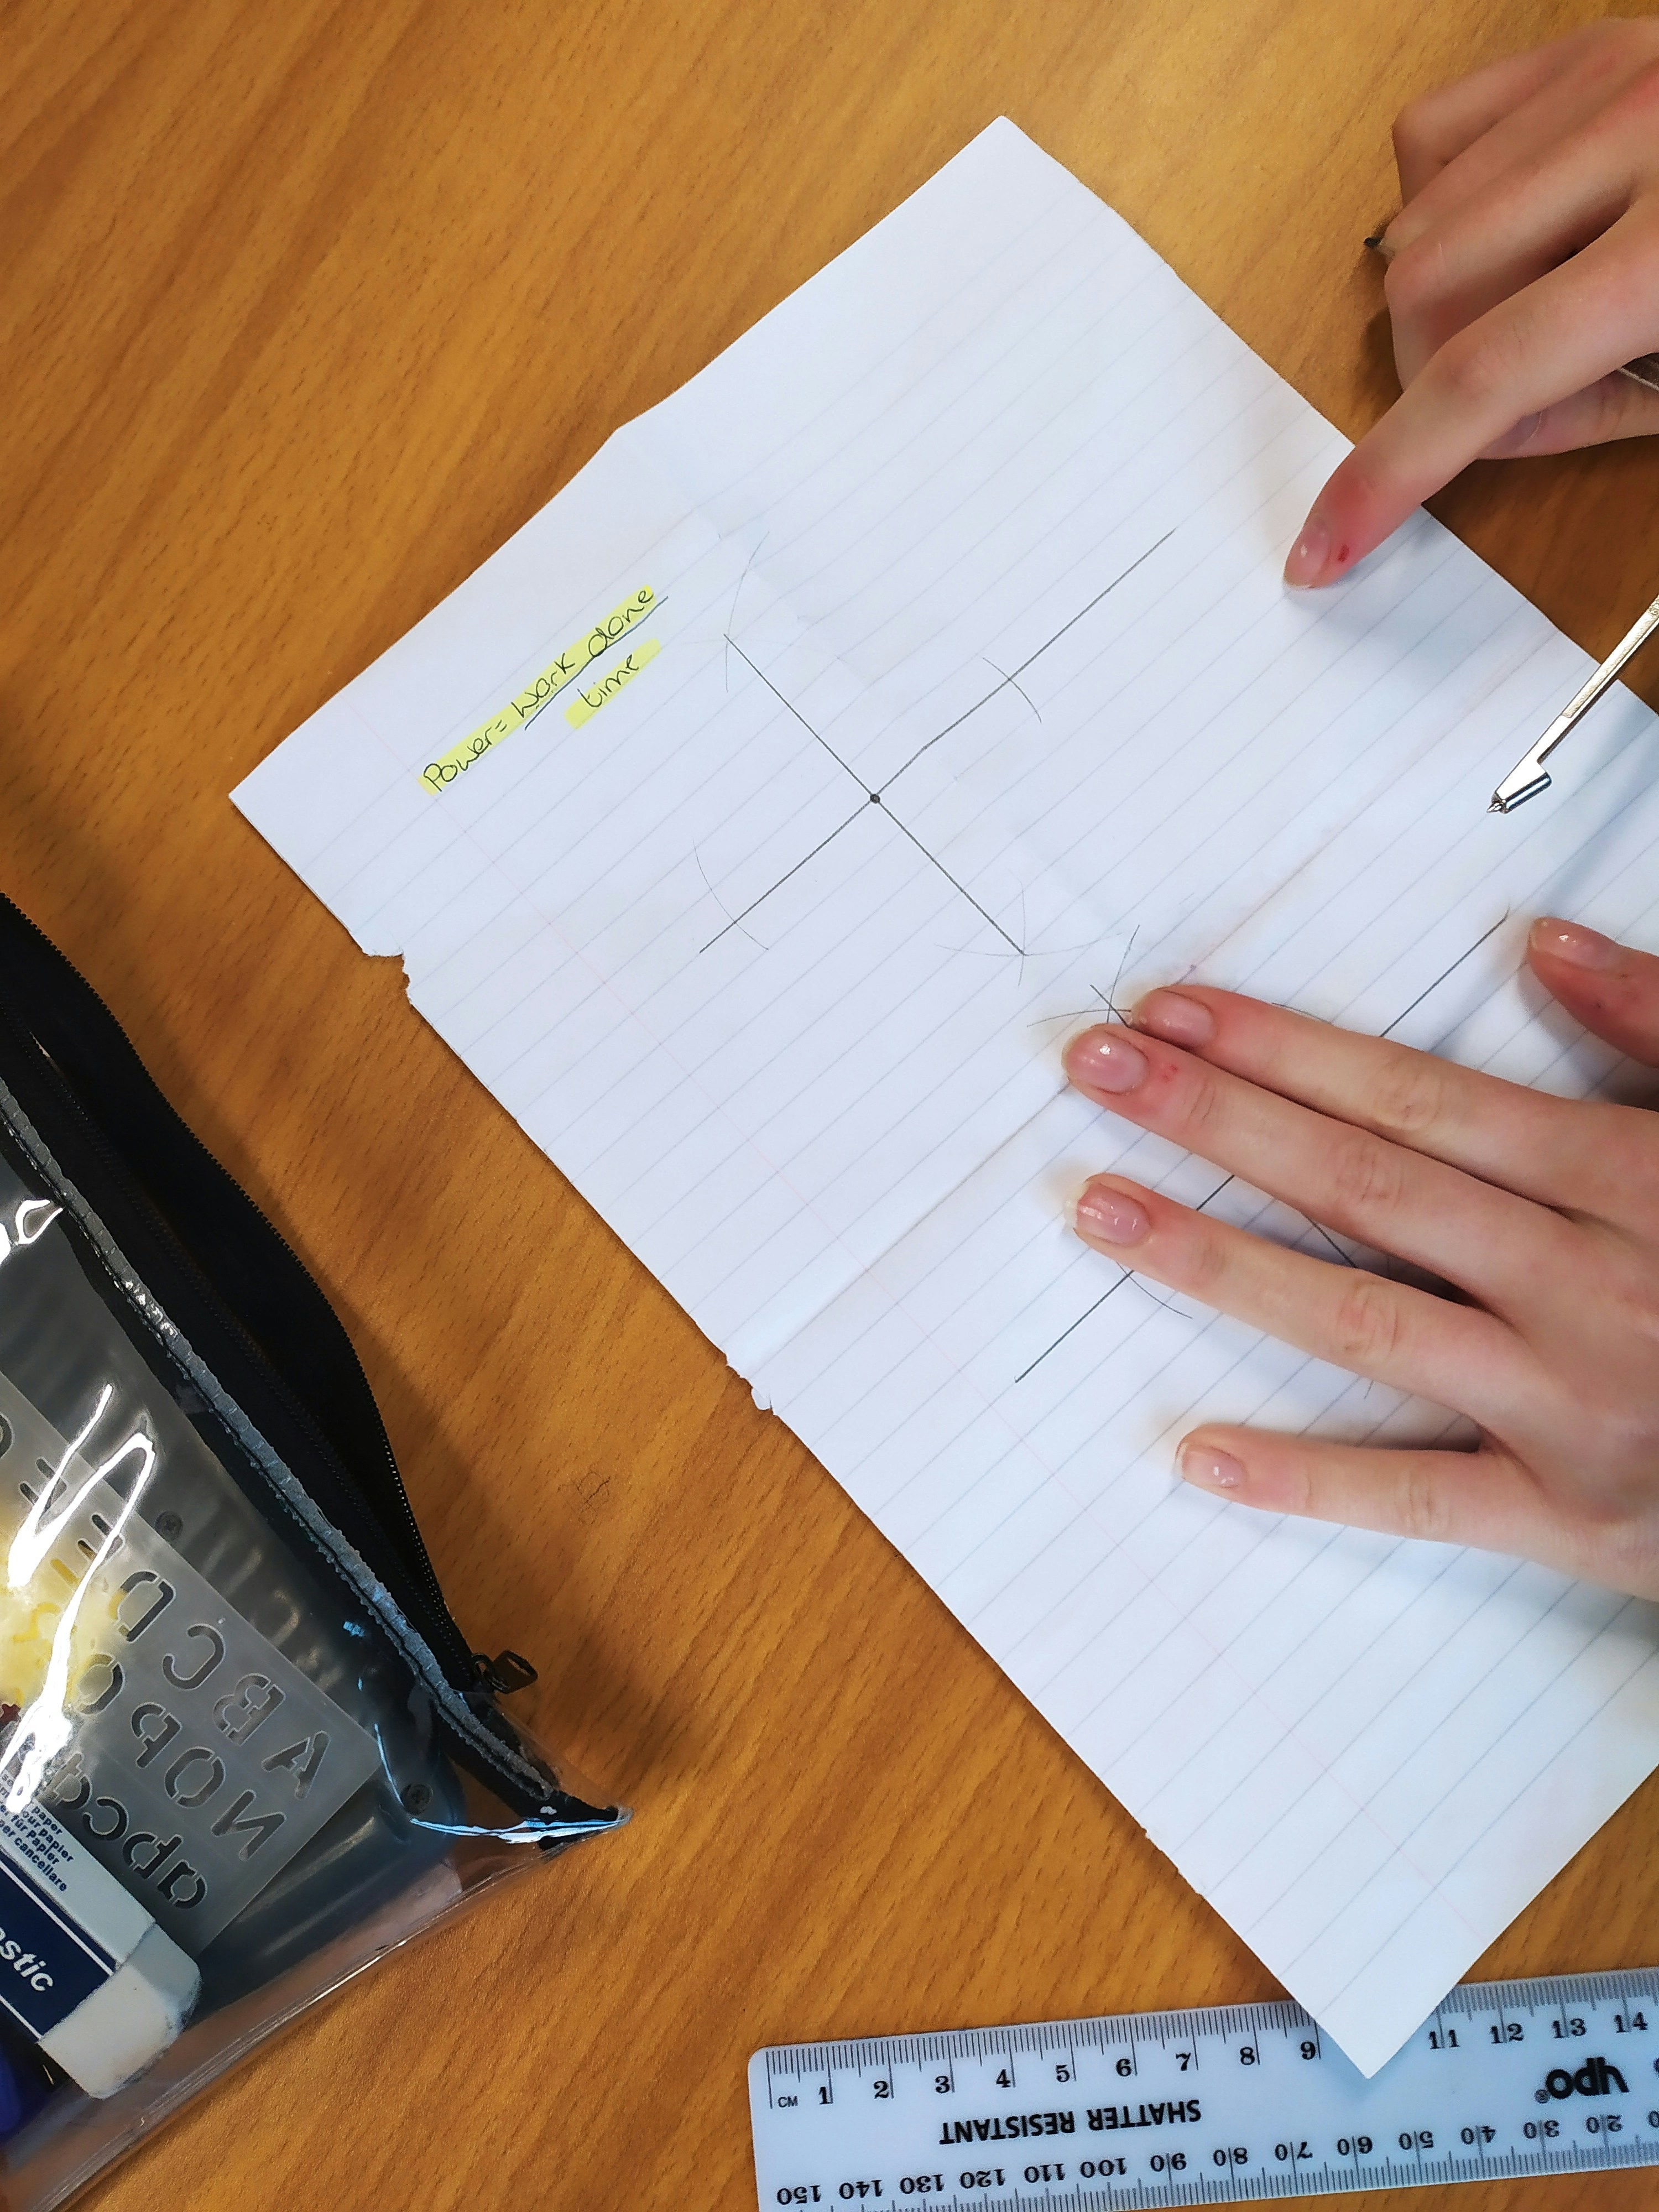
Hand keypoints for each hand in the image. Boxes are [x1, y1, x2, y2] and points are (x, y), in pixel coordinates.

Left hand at [1062, 917, 1658, 1597]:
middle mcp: (1584, 1282)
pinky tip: (1201, 1454)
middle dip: (1219, 1121)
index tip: (1174, 1013)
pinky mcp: (1574, 1519)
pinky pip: (1423, 1499)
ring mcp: (1571, 1404)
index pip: (1416, 1099)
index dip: (1284, 1051)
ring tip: (1104, 1213)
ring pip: (1366, 1322)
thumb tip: (1543, 947)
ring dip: (1222, 1263)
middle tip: (1095, 1073)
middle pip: (1367, 1188)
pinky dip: (1310, 1481)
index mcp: (1629, 1178)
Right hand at [1285, 20, 1658, 587]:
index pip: (1490, 377)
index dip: (1392, 477)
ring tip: (1530, 312)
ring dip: (1441, 297)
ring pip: (1419, 218)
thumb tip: (1487, 431)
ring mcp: (1607, 75)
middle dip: (1433, 376)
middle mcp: (1635, 135)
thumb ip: (1610, 408)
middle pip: (1431, 289)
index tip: (1324, 546)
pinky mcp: (1589, 43)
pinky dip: (1441, 202)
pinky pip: (1439, 132)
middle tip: (1501, 406)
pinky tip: (1504, 232)